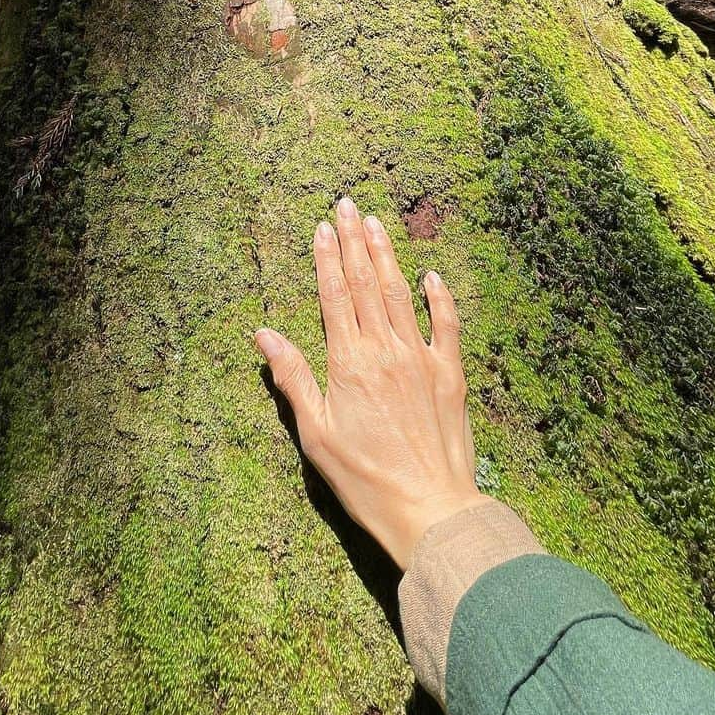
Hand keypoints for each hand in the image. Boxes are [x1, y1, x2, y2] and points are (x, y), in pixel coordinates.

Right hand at [256, 197, 488, 568]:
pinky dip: (440, 296)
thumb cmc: (365, 480)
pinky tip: (431, 274)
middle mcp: (385, 351)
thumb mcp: (315, 435)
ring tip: (377, 223)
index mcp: (348, 363)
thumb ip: (293, 377)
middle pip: (367, 283)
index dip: (326, 258)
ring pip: (402, 294)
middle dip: (354, 241)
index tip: (321, 226)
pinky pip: (447, 324)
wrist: (430, 510)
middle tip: (348, 204)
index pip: (335, 296)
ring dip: (388, 255)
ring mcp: (422, 359)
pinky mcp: (451, 375)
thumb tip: (263, 333)